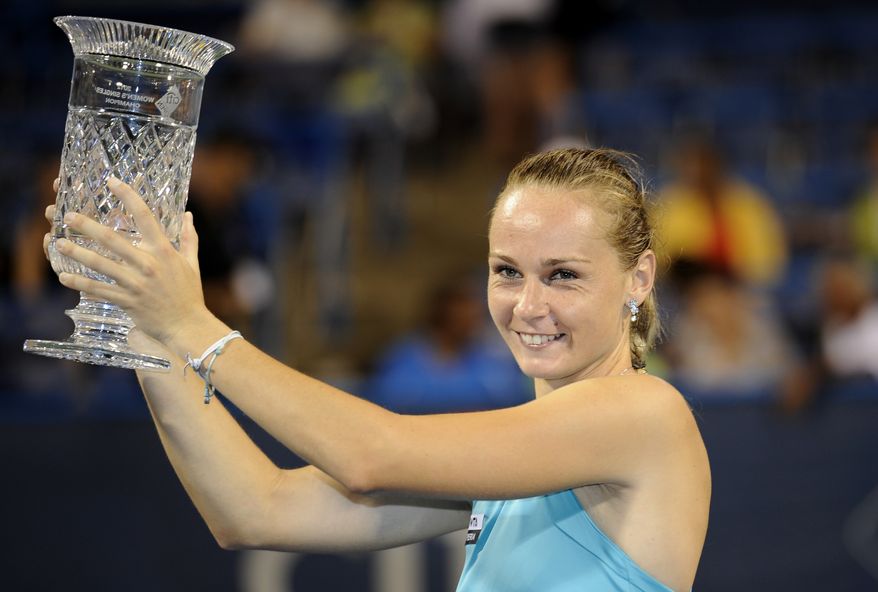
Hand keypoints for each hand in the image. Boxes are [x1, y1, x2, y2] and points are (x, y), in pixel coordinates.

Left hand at [53, 176, 212, 345]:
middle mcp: (148, 264)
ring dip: (77, 252)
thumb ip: (189, 237)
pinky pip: (99, 290)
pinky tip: (64, 276)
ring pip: (101, 264)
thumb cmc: (190, 294)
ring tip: (59, 242)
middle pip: (113, 239)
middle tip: (68, 215)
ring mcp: (136, 283)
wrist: (188, 325)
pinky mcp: (127, 301)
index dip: (128, 196)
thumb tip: (189, 215)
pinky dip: (81, 283)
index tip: (112, 182)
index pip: (145, 217)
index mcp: (164, 250)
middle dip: (88, 225)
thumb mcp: (192, 263)